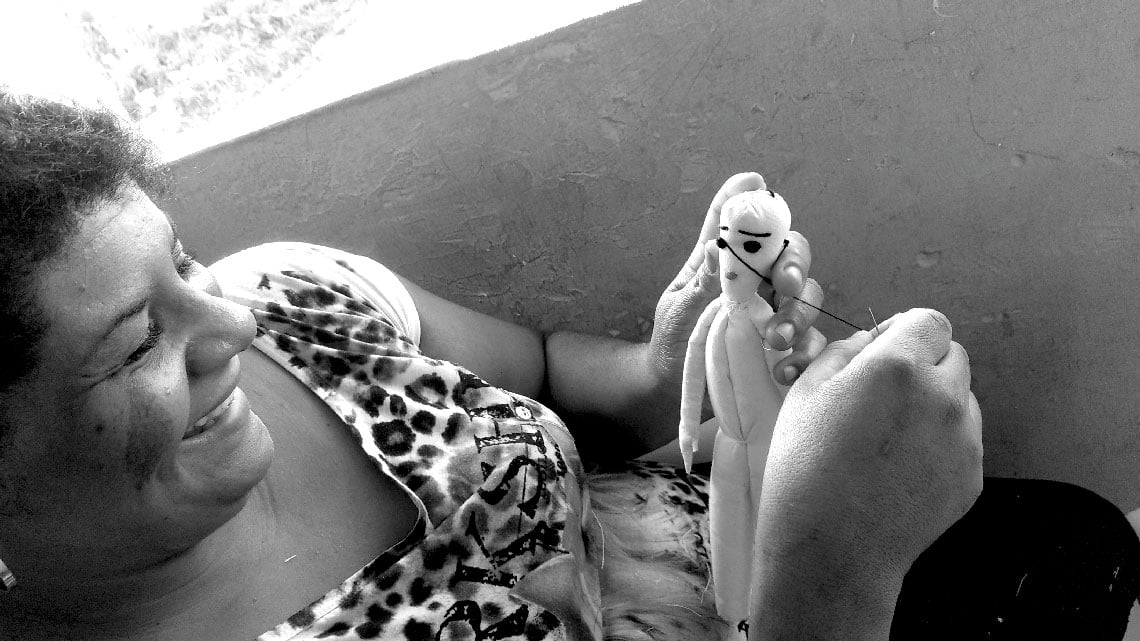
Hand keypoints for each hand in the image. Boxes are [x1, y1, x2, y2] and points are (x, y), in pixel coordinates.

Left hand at [650, 172, 824, 387]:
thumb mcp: (677, 313)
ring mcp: (771, 313)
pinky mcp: (784, 347)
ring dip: (800, 313)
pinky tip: (786, 369)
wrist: (671, 391)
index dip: (742, 198)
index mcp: (721, 267)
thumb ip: (698, 284)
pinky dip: (806, 352)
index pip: (733, 227)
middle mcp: (753, 284)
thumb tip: (716, 248)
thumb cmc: (670, 345)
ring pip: (807, 296)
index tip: (752, 179)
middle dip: (794, 263)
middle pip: (789, 255)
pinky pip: (811, 341)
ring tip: (777, 338)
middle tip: (783, 284)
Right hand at [748, 308, 982, 636]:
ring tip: (889, 439)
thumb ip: (844, 352)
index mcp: (898, 366)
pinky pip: (962, 441)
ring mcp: (964, 438)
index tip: (887, 347)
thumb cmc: (806, 468)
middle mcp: (942, 395)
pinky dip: (938, 445)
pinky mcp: (972, 475)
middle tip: (884, 394)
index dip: (907, 330)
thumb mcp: (805, 393)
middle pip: (953, 355)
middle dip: (924, 363)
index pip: (930, 321)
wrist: (832, 549)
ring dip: (934, 403)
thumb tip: (870, 341)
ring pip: (961, 399)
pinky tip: (899, 469)